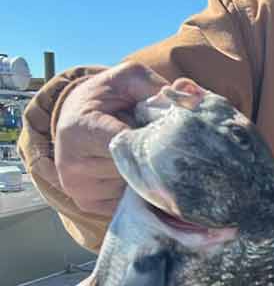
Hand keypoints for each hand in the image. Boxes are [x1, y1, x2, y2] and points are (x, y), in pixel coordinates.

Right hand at [55, 63, 167, 215]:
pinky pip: (131, 203)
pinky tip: (138, 173)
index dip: (156, 142)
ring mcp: (80, 189)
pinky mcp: (89, 205)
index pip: (129, 145)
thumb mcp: (126, 79)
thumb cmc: (106, 97)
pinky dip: (142, 191)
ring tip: (144, 156)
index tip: (173, 136)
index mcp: (81, 130)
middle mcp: (73, 164)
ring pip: (136, 190)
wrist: (74, 118)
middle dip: (157, 159)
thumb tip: (189, 95)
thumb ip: (156, 86)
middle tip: (164, 146)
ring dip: (151, 176)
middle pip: (136, 171)